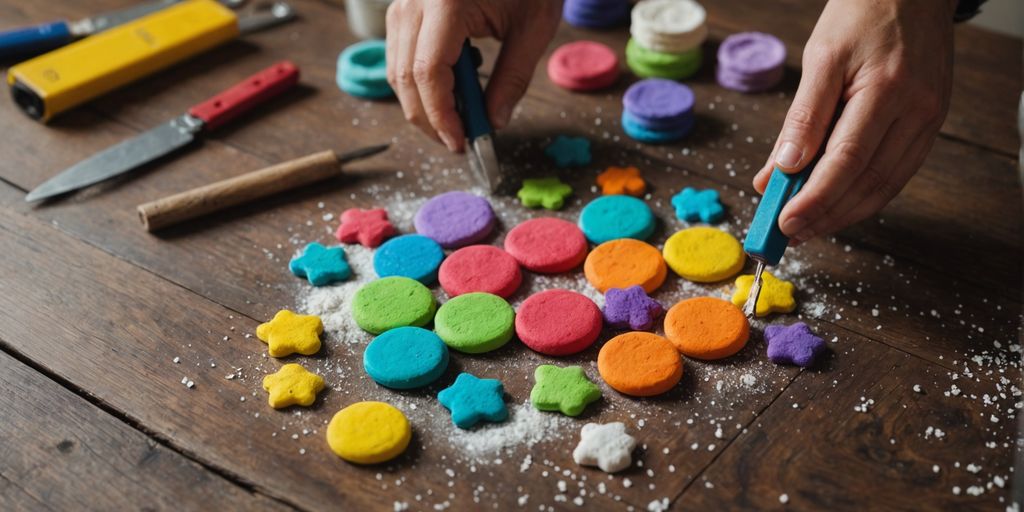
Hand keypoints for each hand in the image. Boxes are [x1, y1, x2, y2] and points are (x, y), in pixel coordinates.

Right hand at [385, 0, 561, 151]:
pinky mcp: (404, 7)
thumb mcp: (533, 28)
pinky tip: (453, 89)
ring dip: (422, 103)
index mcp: (446, 3)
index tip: (460, 142)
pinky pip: (400, 54)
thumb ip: (512, 78)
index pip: (428, 72)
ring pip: (396, 69)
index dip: (440, 115)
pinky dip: (420, 81)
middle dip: (428, 118)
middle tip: (458, 141)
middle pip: (404, 76)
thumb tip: (494, 123)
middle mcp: (415, 1)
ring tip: (457, 120)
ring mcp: (403, 3)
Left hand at [752, 0, 955, 243]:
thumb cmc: (862, 13)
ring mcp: (929, 118)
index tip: (785, 221)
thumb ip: (802, 118)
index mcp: (887, 90)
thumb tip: (780, 169)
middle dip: (827, 214)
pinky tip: (840, 203)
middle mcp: (916, 109)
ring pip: (886, 184)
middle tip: (790, 232)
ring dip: (846, 212)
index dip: (815, 198)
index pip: (847, 160)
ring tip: (809, 225)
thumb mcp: (821, 57)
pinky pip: (899, 170)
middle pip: (869, 181)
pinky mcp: (931, 122)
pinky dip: (867, 193)